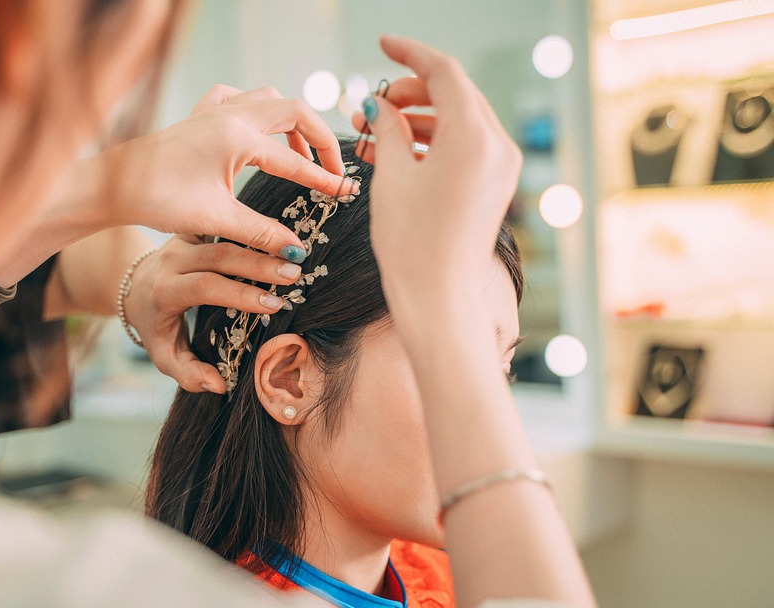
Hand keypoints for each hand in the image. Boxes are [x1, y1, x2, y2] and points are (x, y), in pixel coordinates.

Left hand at [91, 86, 355, 260]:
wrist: (113, 185)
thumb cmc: (158, 198)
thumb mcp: (216, 218)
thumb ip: (261, 232)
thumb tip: (296, 250)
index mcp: (237, 136)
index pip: (294, 159)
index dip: (324, 179)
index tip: (346, 193)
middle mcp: (230, 114)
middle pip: (295, 110)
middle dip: (320, 138)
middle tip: (332, 168)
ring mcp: (214, 109)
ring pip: (269, 98)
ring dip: (293, 121)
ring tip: (302, 153)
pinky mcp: (200, 115)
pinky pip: (239, 97)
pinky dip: (258, 109)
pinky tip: (257, 130)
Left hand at [125, 234, 302, 392]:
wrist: (135, 287)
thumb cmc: (156, 325)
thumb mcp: (163, 355)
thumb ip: (187, 374)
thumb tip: (219, 385)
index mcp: (165, 290)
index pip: (204, 287)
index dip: (239, 294)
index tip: (274, 304)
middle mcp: (172, 260)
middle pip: (218, 256)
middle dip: (258, 264)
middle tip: (293, 273)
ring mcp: (183, 240)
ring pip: (223, 234)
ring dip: (261, 241)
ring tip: (293, 251)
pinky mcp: (194, 228)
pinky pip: (224, 223)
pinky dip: (251, 227)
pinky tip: (279, 234)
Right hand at [352, 36, 521, 326]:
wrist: (437, 298)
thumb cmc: (411, 241)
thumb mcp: (391, 176)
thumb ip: (386, 129)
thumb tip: (379, 105)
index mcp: (474, 136)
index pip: (443, 73)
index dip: (409, 55)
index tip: (383, 44)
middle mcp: (497, 146)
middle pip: (454, 94)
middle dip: (410, 92)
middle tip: (372, 105)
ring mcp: (501, 167)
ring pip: (458, 121)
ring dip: (418, 119)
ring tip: (375, 133)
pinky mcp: (495, 186)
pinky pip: (465, 146)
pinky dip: (433, 142)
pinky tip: (397, 153)